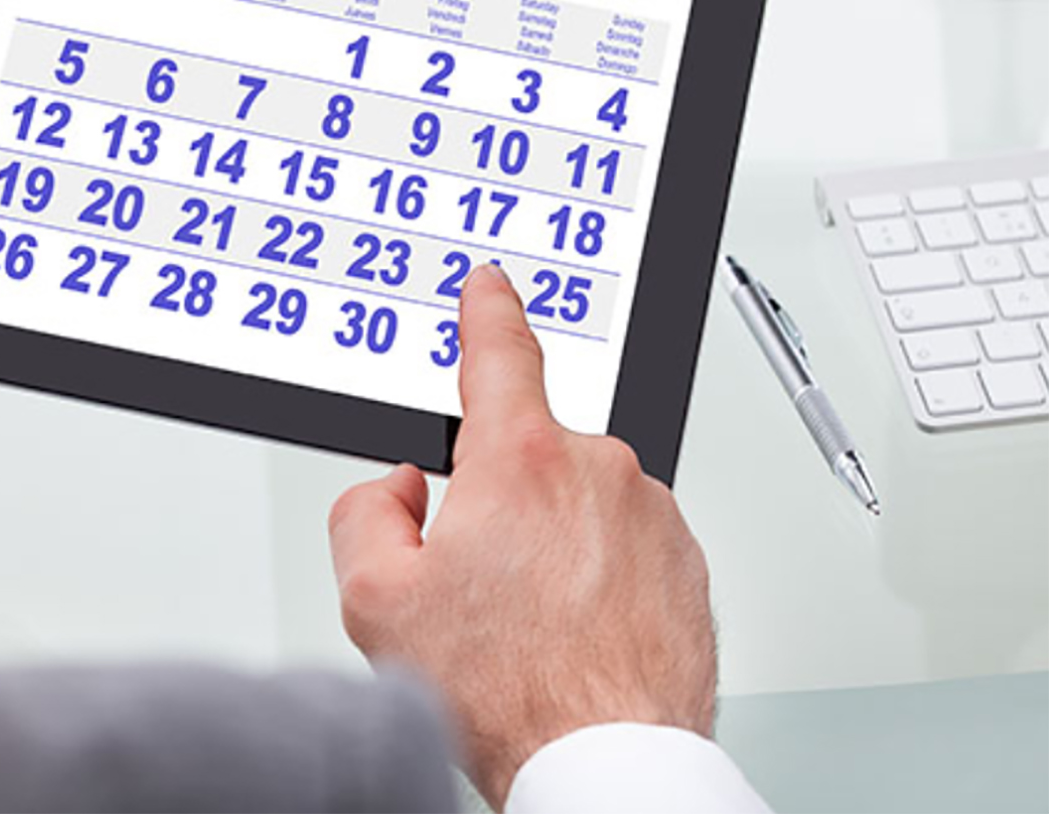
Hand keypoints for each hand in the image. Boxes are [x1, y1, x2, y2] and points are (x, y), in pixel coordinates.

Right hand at [328, 264, 715, 807]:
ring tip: (531, 624)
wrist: (606, 762)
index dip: (487, 311)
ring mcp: (650, 515)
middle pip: (527, 452)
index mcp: (520, 461)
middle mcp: (597, 471)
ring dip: (551, 540)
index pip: (501, 352)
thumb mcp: (375, 601)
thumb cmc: (508, 692)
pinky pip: (623, 543)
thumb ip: (366, 514)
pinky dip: (597, 572)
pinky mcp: (684, 561)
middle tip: (478, 580)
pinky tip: (573, 631)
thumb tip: (395, 492)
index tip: (489, 287)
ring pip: (576, 502)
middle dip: (497, 498)